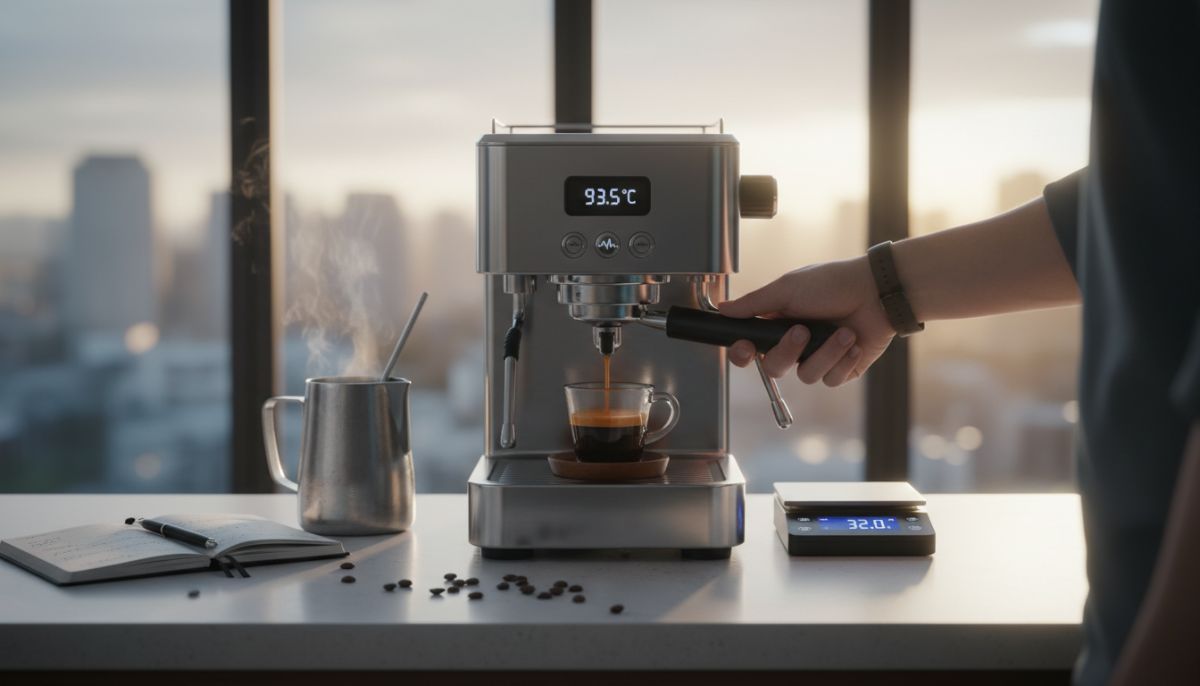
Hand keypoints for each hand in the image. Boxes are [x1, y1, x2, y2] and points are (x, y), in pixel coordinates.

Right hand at [718, 256, 894, 386]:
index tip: (747, 349)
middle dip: (789, 350)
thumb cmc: (833, 283)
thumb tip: (722, 308)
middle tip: (803, 331)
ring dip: (826, 352)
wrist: (876, 292)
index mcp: (778, 323)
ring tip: (843, 332)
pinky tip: (854, 342)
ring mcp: (818, 358)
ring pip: (805, 376)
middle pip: (774, 368)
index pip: (750, 348)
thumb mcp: (787, 288)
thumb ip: (753, 304)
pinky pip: (830, 379)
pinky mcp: (841, 369)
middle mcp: (796, 344)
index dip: (743, 354)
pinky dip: (843, 359)